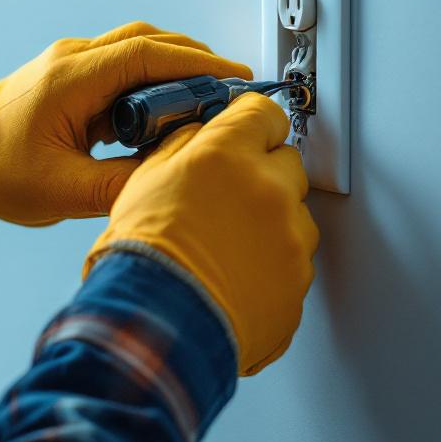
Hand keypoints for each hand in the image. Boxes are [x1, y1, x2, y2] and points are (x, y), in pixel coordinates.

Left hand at [0, 22, 253, 226]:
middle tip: (234, 90)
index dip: (197, 65)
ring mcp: (71, 66)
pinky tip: (170, 110)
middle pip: (149, 42)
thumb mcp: (60, 191)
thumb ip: (118, 185)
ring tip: (210, 100)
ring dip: (175, 67)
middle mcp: (73, 61)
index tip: (235, 79)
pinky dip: (153, 79)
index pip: (147, 56)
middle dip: (197, 61)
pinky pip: (122, 67)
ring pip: (137, 50)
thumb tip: (170, 179)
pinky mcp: (71, 79)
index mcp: (71, 79)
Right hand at [83, 92, 318, 375]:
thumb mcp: (144, 182)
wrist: (156, 328)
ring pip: (295, 216)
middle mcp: (270, 191)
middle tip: (226, 200)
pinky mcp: (298, 283)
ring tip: (227, 249)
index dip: (251, 124)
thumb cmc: (142, 260)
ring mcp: (291, 240)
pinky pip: (293, 264)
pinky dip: (271, 269)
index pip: (264, 112)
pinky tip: (235, 278)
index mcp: (229, 156)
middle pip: (287, 163)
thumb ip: (182, 146)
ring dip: (271, 224)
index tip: (247, 133)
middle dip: (262, 175)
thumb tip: (202, 133)